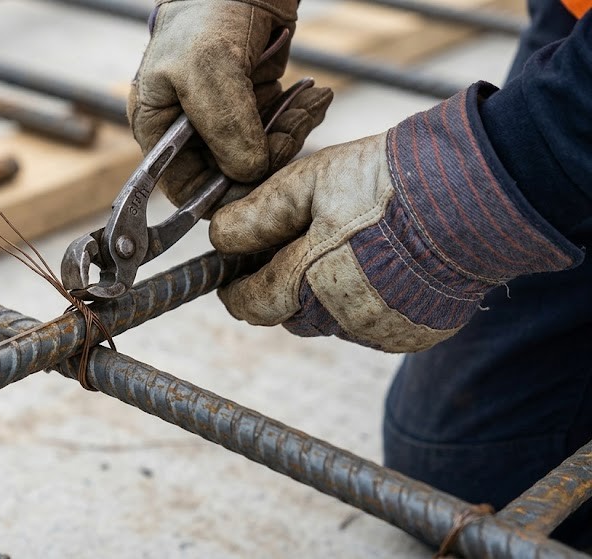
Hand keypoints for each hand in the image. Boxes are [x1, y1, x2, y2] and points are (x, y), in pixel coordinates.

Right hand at [128, 0, 331, 205]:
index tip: (258, 178)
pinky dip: (299, 118)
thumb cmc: (207, 13)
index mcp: (158, 130)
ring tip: (311, 102)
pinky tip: (314, 97)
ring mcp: (224, 121)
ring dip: (290, 135)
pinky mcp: (254, 108)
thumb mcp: (208, 68)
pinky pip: (278, 132)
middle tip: (294, 128)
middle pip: (229, 176)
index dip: (221, 193)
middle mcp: (188, 133)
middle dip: (266, 159)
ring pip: (260, 157)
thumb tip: (247, 173)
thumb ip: (224, 126)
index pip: (186, 189)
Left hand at [208, 84, 580, 351]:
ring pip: (330, 323)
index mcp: (310, 281)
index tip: (231, 275)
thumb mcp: (310, 182)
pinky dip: (365, 306)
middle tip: (290, 252)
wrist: (474, 196)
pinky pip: (372, 328)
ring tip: (342, 252)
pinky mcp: (414, 336)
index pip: (251, 304)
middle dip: (281, 290)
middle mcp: (342, 318)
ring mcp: (381, 330)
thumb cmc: (387, 183)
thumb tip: (218, 237)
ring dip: (323, 299)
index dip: (236, 289)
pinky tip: (380, 269)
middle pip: (289, 316)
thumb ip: (259, 214)